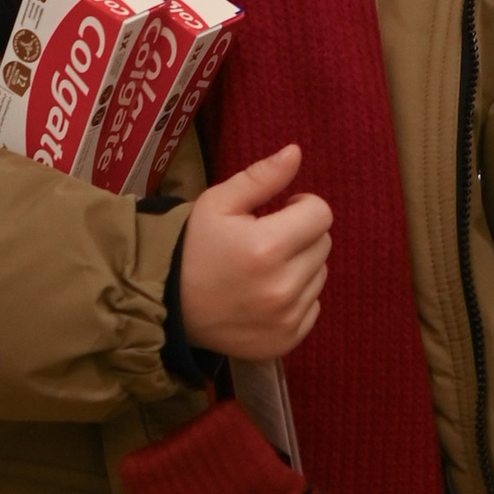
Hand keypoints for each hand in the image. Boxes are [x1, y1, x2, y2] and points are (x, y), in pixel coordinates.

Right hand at [176, 144, 331, 360]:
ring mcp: (286, 318)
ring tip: (265, 268)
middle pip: (324, 243)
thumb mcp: (218, 203)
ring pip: (320, 274)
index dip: (301, 206)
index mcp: (266, 247)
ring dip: (301, 265)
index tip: (279, 211)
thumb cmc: (195, 248)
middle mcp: (282, 287)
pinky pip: (314, 306)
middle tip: (268, 240)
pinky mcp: (288, 340)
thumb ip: (261, 177)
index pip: (321, 214)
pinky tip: (266, 294)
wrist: (169, 306)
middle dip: (301, 234)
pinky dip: (297, 297)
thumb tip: (296, 152)